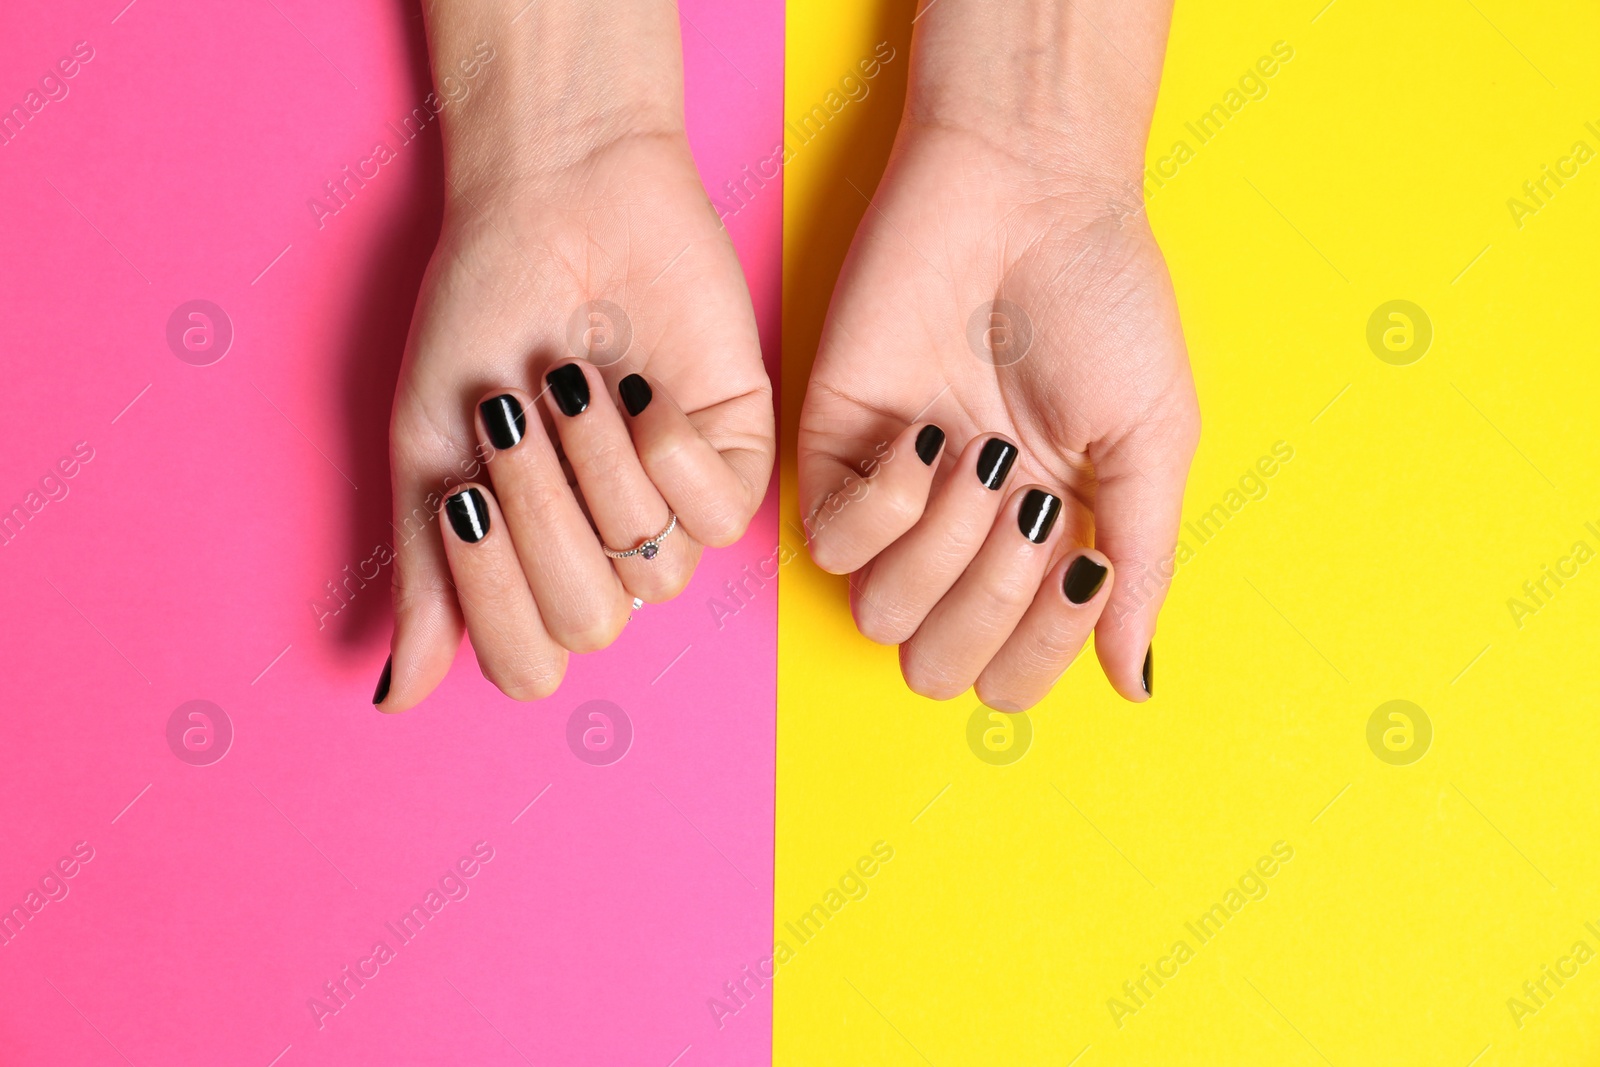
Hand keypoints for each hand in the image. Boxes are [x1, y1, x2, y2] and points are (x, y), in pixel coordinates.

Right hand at [377, 3, 772, 710]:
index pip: (528, 664)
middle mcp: (606, 550)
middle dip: (540, 520)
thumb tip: (392, 699)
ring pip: (655, 574)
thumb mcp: (427, 446)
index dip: (493, 597)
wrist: (554, 202)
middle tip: (512, 420)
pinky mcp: (738, 457)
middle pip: (588, 626)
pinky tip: (641, 387)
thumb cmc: (483, 317)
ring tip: (570, 383)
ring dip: (598, 471)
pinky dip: (668, 453)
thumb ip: (422, 573)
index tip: (460, 491)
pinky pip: (720, 520)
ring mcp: (674, 508)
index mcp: (530, 561)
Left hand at [798, 109, 1196, 708]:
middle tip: (1032, 506)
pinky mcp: (835, 447)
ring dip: (948, 552)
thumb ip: (1143, 568)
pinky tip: (929, 441)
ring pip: (883, 618)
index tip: (1085, 560)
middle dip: (994, 608)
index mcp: (1039, 549)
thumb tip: (1136, 686)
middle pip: (938, 666)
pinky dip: (887, 509)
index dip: (1047, 649)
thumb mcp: (1151, 442)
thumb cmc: (1103, 305)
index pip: (1012, 676)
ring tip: (989, 455)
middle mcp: (960, 540)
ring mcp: (895, 499)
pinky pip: (831, 542)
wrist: (1031, 195)